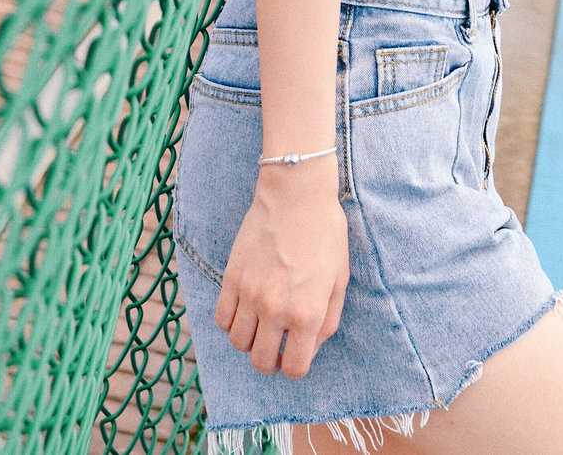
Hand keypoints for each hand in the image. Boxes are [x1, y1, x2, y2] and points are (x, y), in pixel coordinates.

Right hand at [214, 159, 348, 377]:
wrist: (296, 194)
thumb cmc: (325, 232)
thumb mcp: (340, 278)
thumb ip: (328, 319)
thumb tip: (311, 345)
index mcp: (307, 313)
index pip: (294, 368)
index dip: (295, 366)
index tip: (295, 354)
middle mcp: (276, 310)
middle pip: (261, 362)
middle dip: (270, 360)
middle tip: (276, 345)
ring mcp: (250, 294)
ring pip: (238, 343)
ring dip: (250, 341)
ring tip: (260, 325)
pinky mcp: (232, 277)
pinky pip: (222, 317)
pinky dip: (230, 321)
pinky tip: (244, 309)